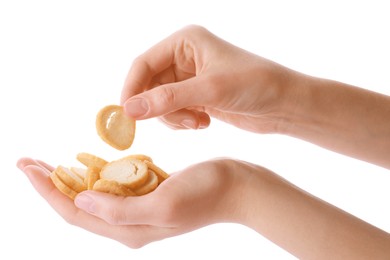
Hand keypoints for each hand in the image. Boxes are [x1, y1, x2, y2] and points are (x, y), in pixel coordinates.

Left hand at [16, 157, 255, 247]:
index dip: (48, 191)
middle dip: (51, 184)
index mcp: (129, 229)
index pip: (75, 213)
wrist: (238, 187)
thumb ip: (119, 210)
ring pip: (93, 196)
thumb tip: (80, 203)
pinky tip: (87, 163)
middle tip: (28, 162)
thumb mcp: (163, 203)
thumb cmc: (207, 193)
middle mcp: (129, 223)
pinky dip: (95, 174)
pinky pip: (113, 187)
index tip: (27, 169)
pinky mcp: (148, 194)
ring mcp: (139, 209)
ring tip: (48, 163)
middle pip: (78, 206)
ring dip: (69, 179)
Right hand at [121, 25, 297, 132]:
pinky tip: (204, 122)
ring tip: (197, 122)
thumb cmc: (254, 85)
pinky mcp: (197, 96)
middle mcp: (185, 57)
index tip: (127, 114)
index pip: (144, 63)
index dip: (132, 88)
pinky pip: (174, 111)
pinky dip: (183, 121)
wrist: (284, 104)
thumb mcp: (209, 89)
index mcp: (185, 41)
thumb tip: (129, 109)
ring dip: (173, 117)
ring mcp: (190, 78)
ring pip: (161, 101)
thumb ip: (167, 99)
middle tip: (176, 122)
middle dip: (158, 107)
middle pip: (150, 85)